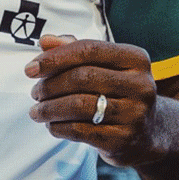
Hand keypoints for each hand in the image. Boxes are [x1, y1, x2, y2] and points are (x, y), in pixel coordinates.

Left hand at [25, 34, 164, 168]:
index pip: (88, 50)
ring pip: (78, 105)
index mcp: (136, 59)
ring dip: (49, 108)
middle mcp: (140, 85)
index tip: (30, 69)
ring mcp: (134, 113)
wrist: (147, 133)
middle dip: (50, 85)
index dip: (55, 58)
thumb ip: (75, 50)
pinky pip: (79, 130)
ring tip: (37, 111)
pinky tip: (51, 125)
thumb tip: (45, 40)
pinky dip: (58, 127)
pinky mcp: (123, 139)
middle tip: (35, 93)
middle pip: (82, 78)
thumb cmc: (117, 92)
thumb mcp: (104, 67)